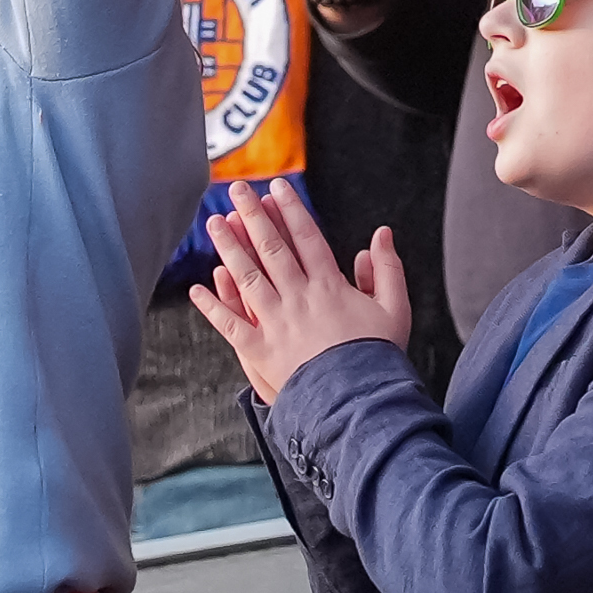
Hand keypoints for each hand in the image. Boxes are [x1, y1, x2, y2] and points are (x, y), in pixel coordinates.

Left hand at [190, 184, 411, 404]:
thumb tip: (381, 234)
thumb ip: (387, 270)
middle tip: (235, 190)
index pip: (306, 237)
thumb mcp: (395, 310)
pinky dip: (212, 307)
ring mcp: (277, 323)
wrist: (361, 404)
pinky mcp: (260, 351)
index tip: (276, 187)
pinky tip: (197, 288)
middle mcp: (299, 298)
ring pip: (247, 278)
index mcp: (330, 287)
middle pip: (271, 249)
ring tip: (214, 222)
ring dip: (228, 248)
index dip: (290, 209)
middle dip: (253, 216)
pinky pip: (231, 325)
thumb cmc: (378, 357)